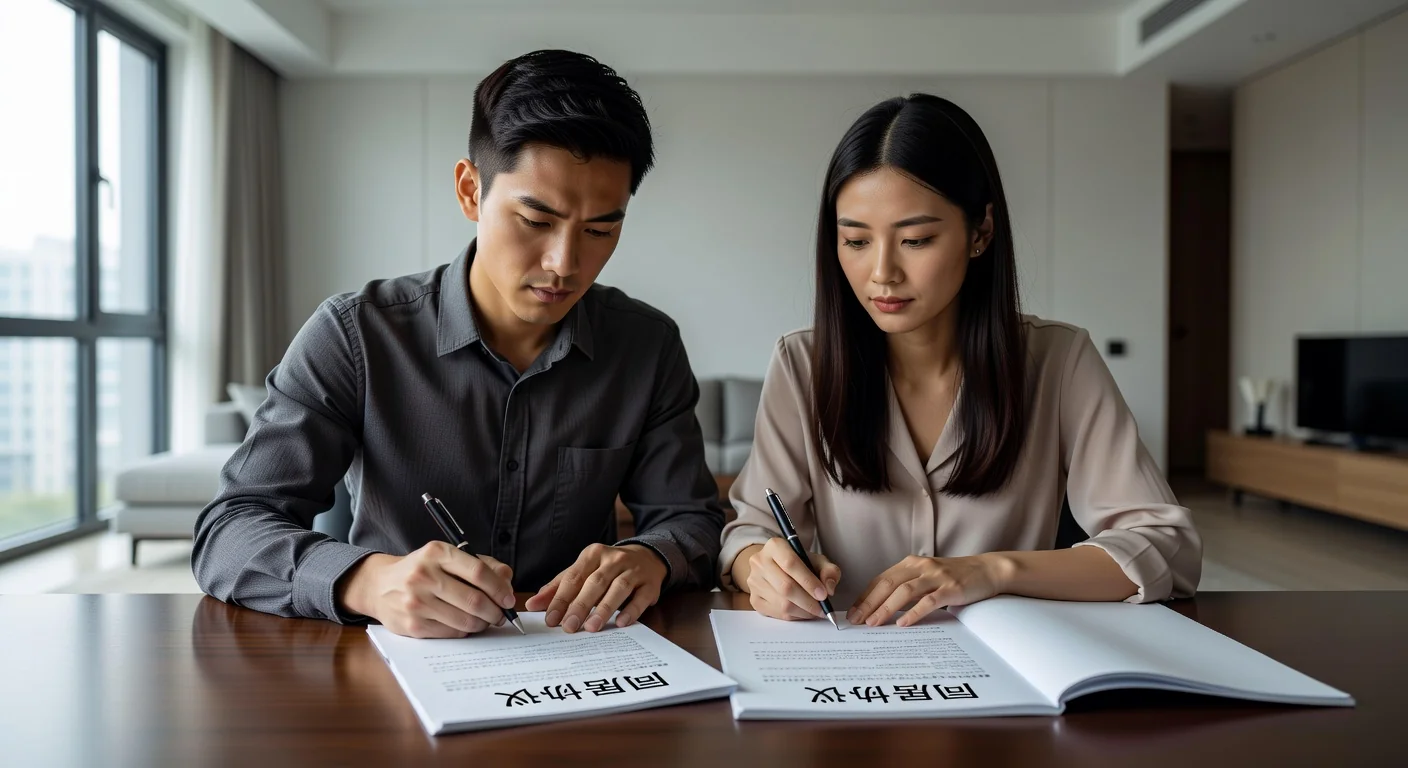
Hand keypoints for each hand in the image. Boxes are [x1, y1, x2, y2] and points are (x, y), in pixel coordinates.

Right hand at [335, 541, 516, 638]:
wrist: (380, 586)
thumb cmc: (424, 570)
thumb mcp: (448, 557)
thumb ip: (483, 565)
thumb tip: (507, 582)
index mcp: (437, 553)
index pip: (478, 572)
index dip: (499, 589)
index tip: (508, 599)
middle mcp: (424, 575)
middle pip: (474, 600)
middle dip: (495, 611)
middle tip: (501, 615)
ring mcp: (416, 602)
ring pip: (465, 621)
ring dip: (482, 624)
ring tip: (485, 620)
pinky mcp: (412, 625)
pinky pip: (451, 633)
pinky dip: (464, 631)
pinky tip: (464, 624)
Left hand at [525, 544, 667, 632]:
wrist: (647, 557)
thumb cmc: (608, 569)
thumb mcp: (583, 572)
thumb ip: (558, 588)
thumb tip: (532, 604)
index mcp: (592, 554)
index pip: (573, 577)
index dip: (561, 599)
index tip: (551, 619)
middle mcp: (613, 559)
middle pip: (595, 582)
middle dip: (580, 605)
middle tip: (569, 627)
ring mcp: (634, 570)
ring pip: (618, 588)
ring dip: (604, 608)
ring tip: (591, 627)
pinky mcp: (650, 584)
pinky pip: (640, 597)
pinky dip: (630, 610)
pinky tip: (620, 623)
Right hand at [743, 538, 840, 621]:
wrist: (776, 568)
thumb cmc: (800, 564)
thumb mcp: (817, 560)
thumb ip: (829, 571)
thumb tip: (829, 588)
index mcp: (775, 546)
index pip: (790, 563)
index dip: (808, 581)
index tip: (823, 595)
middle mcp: (759, 562)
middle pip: (785, 587)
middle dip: (808, 602)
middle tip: (823, 609)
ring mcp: (754, 581)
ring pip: (781, 603)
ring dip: (803, 611)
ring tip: (815, 611)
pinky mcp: (754, 599)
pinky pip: (776, 613)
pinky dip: (794, 617)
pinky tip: (803, 612)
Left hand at [848, 554, 1006, 627]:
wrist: (987, 570)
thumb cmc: (954, 577)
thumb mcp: (927, 577)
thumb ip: (908, 587)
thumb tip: (882, 607)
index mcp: (911, 564)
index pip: (881, 579)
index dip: (865, 596)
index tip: (853, 612)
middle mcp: (920, 567)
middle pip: (888, 584)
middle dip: (870, 603)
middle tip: (857, 620)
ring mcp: (936, 576)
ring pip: (905, 591)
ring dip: (886, 608)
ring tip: (874, 623)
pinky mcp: (951, 588)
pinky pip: (928, 601)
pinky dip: (913, 613)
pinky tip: (903, 624)